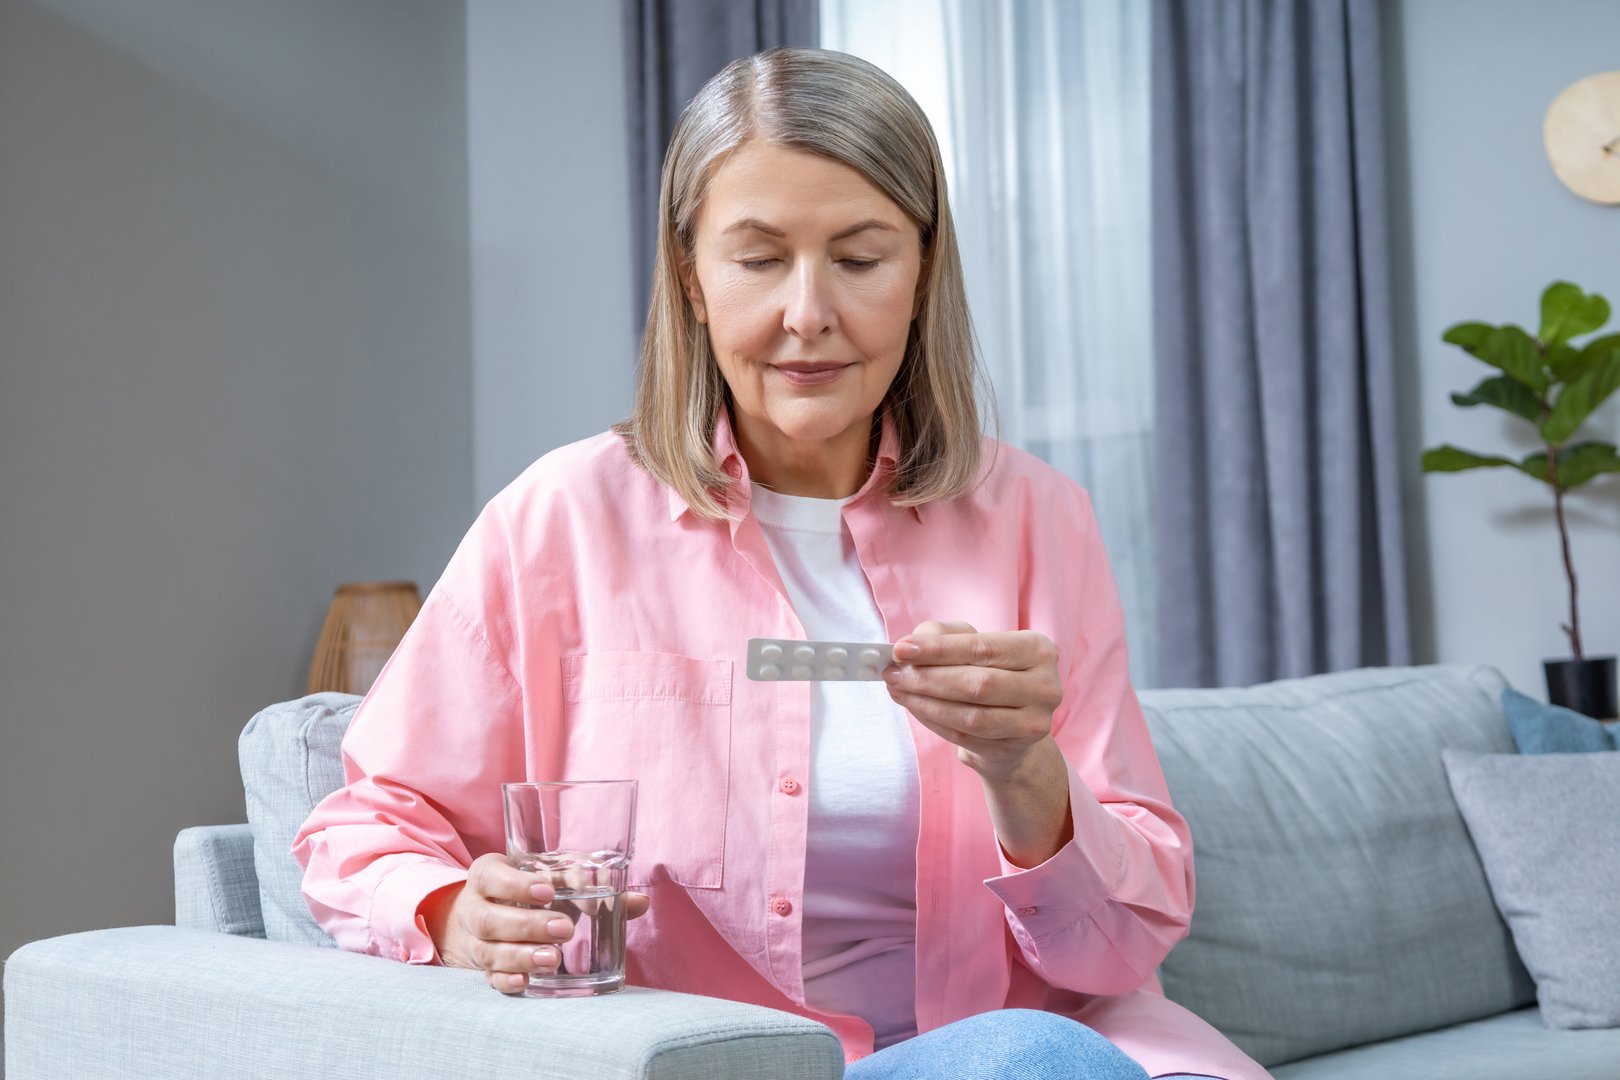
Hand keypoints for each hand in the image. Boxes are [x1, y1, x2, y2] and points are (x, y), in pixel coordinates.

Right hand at [421, 852, 651, 992]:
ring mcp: (475, 941)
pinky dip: (507, 980)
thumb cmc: (529, 891)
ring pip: (488, 951)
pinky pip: (489, 978)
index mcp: (488, 876)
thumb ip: (590, 885)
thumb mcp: (552, 879)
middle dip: (527, 925)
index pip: (492, 877)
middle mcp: (475, 908)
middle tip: (564, 930)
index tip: (548, 890)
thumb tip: (639, 903)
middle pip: (489, 919)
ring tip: (553, 959)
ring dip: (521, 956)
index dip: (516, 885)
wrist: (487, 911)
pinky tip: (527, 981)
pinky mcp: (483, 969)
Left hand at [883, 620, 1062, 783]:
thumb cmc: (990, 672)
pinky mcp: (1013, 749)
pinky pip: (964, 738)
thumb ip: (942, 635)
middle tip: (892, 673)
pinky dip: (933, 722)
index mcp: (1038, 650)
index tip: (900, 649)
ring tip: (898, 690)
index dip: (939, 650)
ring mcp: (1034, 723)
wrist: (1012, 723)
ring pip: (970, 716)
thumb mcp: (971, 644)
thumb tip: (909, 646)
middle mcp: (1045, 687)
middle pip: (977, 684)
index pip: (982, 648)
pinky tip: (915, 708)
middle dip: (927, 679)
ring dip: (925, 703)